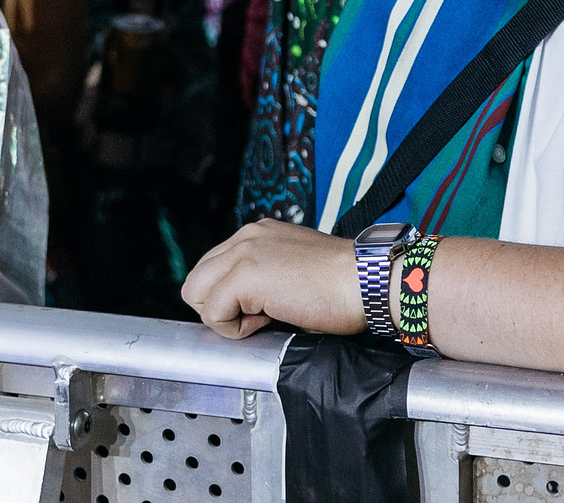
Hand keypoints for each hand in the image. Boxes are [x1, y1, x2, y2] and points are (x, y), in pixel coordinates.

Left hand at [182, 218, 365, 338]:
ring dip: (225, 316)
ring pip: (196, 294)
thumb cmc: (343, 285)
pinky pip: (213, 314)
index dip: (231, 299)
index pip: (213, 270)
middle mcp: (246, 237)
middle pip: (196, 281)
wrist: (367, 281)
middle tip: (260, 315)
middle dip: (220, 307)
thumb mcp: (293, 269)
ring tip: (265, 316)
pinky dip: (236, 329)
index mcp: (257, 234)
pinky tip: (271, 319)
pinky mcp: (245, 275)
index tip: (264, 306)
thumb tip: (243, 306)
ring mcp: (244, 252)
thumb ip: (263, 277)